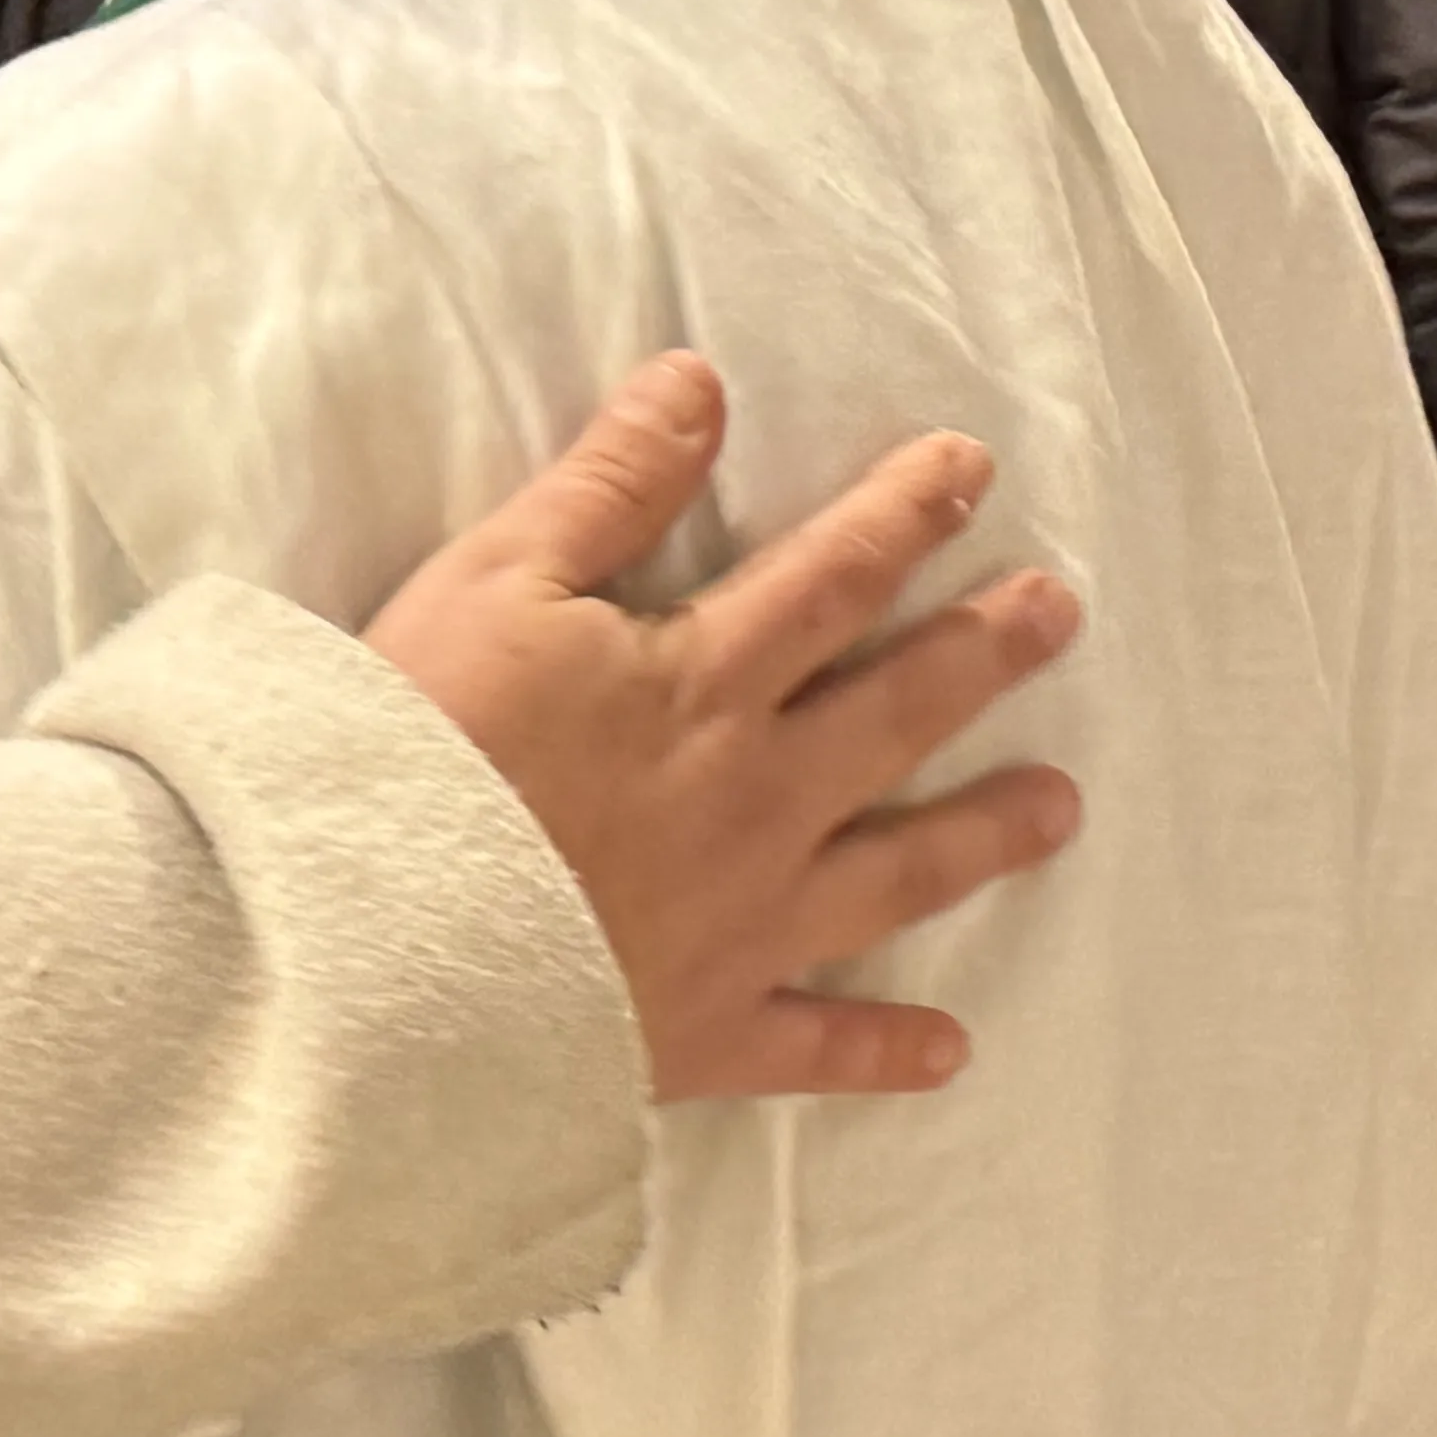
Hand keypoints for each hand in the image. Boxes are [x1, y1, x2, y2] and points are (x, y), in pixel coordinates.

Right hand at [371, 354, 1081, 1102]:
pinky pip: (813, 1050)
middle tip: (1060, 614)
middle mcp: (755, 798)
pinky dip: (882, 1054)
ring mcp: (742, 924)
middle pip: (895, 712)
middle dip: (982, 654)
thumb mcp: (494, 581)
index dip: (905, 513)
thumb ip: (607, 485)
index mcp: (706, 682)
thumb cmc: (423, 750)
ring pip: (893, 874)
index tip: (972, 467)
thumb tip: (701, 383)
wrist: (377, 944)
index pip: (832, 578)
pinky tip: (948, 1052)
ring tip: (1060, 808)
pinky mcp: (702, 1030)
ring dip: (981, 836)